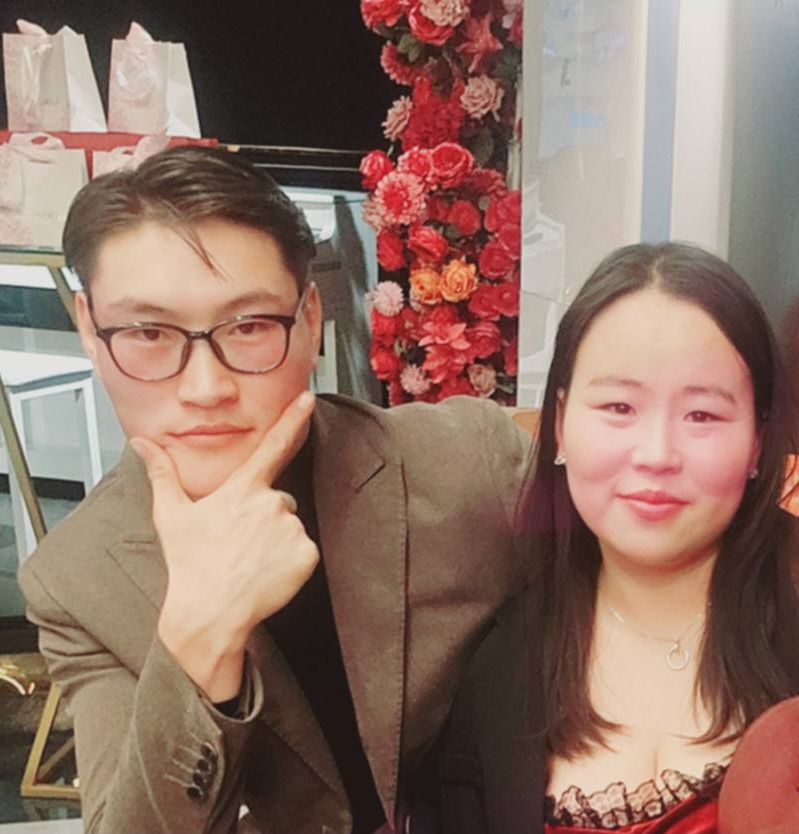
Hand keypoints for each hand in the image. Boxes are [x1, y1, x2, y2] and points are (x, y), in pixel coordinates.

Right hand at [130, 391, 318, 699]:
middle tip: (239, 542)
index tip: (308, 397)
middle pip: (278, 499)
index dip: (293, 418)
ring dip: (276, 538)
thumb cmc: (189, 565)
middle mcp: (271, 503)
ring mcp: (291, 528)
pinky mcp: (307, 554)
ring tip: (250, 560)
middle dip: (264, 516)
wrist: (209, 613)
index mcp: (242, 490)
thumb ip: (161, 473)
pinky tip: (266, 572)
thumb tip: (141, 443)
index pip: (273, 445)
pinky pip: (305, 550)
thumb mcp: (172, 516)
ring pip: (290, 525)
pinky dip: (291, 560)